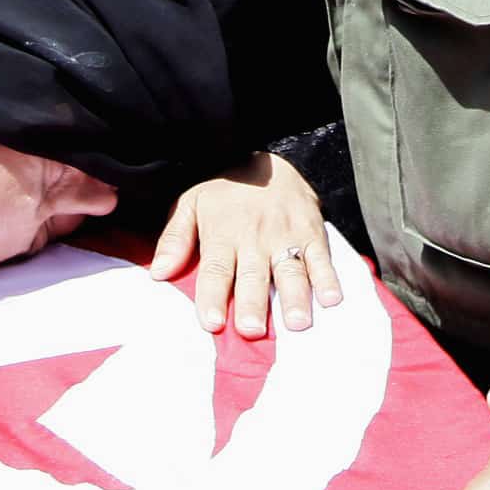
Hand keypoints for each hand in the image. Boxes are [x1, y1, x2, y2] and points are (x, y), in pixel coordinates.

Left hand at [153, 154, 343, 336]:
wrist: (267, 158)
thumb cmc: (224, 191)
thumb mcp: (190, 204)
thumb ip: (175, 239)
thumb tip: (158, 273)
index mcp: (223, 232)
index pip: (216, 269)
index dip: (213, 296)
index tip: (212, 323)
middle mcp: (255, 236)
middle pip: (253, 275)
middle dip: (253, 303)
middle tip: (252, 330)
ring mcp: (287, 235)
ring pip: (290, 270)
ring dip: (294, 297)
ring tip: (297, 323)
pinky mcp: (313, 232)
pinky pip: (322, 257)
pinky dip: (328, 278)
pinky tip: (331, 299)